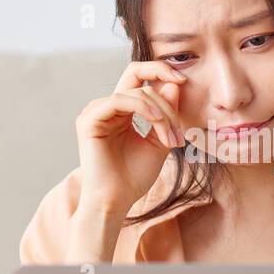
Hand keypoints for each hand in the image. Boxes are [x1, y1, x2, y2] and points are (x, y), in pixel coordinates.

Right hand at [74, 60, 187, 215]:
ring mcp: (95, 111)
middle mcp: (106, 107)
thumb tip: (174, 83)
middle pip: (136, 74)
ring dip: (161, 113)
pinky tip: (157, 124)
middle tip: (180, 127)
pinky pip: (120, 101)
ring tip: (171, 139)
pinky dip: (144, 109)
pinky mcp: (90, 119)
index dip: (160, 72)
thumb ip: (167, 115)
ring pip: (136, 93)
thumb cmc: (134, 178)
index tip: (183, 80)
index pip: (139, 78)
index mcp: (121, 111)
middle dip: (165, 94)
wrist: (116, 202)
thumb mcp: (160, 142)